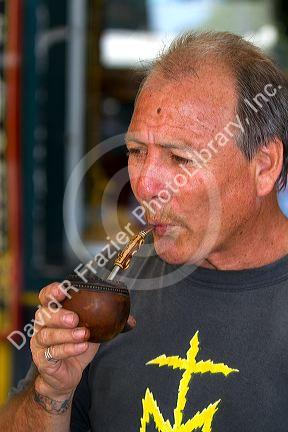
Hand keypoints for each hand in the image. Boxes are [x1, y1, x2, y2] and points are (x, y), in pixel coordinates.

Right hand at [30, 282, 135, 399]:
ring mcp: (40, 343)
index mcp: (53, 312)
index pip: (46, 297)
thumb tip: (131, 321)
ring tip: (83, 334)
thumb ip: (107, 322)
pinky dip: (68, 349)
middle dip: (59, 315)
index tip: (63, 290)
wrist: (65, 376)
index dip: (52, 292)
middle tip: (75, 318)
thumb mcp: (92, 331)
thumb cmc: (76, 346)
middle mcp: (43, 325)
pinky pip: (53, 353)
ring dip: (66, 334)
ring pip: (47, 335)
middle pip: (44, 314)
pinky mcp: (42, 359)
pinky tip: (81, 347)